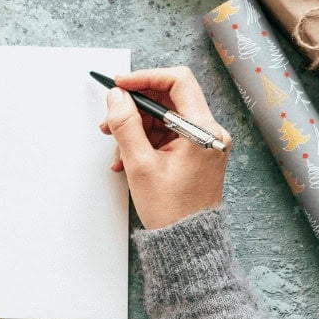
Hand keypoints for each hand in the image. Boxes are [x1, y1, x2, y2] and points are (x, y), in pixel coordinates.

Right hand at [101, 67, 231, 229]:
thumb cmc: (172, 210)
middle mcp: (208, 132)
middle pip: (168, 98)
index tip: (120, 84)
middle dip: (135, 107)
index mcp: (202, 130)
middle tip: (110, 118)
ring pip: (164, 117)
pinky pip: (166, 134)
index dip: (145, 78)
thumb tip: (116, 97)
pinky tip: (128, 158)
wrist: (188, 241)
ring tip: (117, 149)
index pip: (177, 81)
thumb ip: (126, 125)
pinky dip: (145, 141)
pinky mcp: (195, 152)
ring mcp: (203, 142)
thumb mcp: (140, 165)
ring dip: (136, 127)